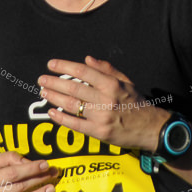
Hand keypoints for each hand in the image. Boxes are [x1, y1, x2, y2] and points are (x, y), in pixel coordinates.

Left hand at [38, 56, 170, 151]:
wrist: (150, 127)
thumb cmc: (136, 102)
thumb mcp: (126, 81)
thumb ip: (106, 69)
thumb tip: (87, 59)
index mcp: (111, 84)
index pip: (83, 71)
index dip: (64, 66)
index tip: (51, 64)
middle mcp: (106, 99)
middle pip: (73, 88)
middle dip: (54, 83)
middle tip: (41, 79)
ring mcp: (101, 117)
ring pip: (72, 105)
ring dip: (54, 98)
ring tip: (43, 92)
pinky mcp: (99, 133)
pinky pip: (75, 124)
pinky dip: (61, 118)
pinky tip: (51, 112)